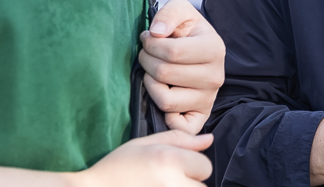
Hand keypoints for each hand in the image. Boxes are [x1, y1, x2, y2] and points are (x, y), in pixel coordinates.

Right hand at [74, 130, 212, 186]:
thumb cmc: (115, 169)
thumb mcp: (142, 144)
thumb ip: (178, 139)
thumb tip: (208, 139)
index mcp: (168, 160)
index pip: (205, 166)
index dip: (191, 165)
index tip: (171, 167)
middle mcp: (172, 183)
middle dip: (188, 183)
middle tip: (162, 181)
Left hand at [139, 0, 225, 134]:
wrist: (201, 49)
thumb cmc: (187, 30)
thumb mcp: (181, 10)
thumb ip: (169, 13)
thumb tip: (156, 33)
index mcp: (214, 48)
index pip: (171, 52)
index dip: (150, 45)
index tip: (147, 38)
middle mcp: (216, 76)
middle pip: (165, 74)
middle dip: (147, 61)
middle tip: (146, 54)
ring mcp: (209, 99)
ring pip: (165, 100)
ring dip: (150, 84)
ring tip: (152, 73)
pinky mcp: (201, 116)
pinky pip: (179, 127)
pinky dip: (167, 117)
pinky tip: (164, 96)